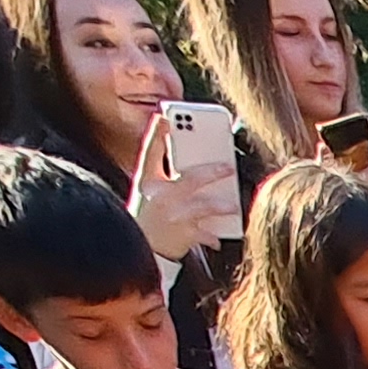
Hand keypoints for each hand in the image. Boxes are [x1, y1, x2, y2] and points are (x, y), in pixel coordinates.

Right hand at [125, 122, 234, 264]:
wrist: (134, 251)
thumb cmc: (145, 219)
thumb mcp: (146, 194)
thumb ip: (164, 177)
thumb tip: (193, 162)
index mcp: (145, 182)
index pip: (149, 152)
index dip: (156, 133)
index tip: (164, 117)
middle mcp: (158, 196)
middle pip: (189, 177)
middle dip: (211, 171)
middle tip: (228, 167)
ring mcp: (171, 215)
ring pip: (205, 205)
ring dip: (222, 205)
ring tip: (233, 205)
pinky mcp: (182, 235)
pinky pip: (205, 232)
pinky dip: (213, 236)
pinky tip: (217, 238)